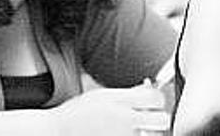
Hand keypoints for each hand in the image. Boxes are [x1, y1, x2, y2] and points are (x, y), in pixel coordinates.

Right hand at [50, 83, 167, 135]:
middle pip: (162, 120)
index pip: (156, 98)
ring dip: (149, 131)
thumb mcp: (103, 94)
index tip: (152, 102)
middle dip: (158, 118)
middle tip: (149, 118)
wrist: (56, 131)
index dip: (157, 99)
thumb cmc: (78, 113)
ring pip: (153, 135)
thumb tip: (151, 88)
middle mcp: (124, 119)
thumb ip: (129, 92)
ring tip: (134, 128)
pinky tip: (125, 134)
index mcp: (120, 101)